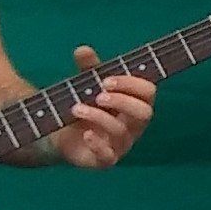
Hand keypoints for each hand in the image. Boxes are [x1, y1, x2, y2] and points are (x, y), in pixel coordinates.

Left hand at [48, 46, 157, 169]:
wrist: (62, 136)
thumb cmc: (84, 106)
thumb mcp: (86, 84)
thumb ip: (88, 68)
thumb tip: (83, 49)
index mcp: (135, 104)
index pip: (148, 93)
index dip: (131, 84)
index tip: (106, 80)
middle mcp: (133, 126)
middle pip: (144, 113)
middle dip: (122, 101)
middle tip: (99, 95)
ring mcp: (121, 145)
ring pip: (121, 132)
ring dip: (99, 117)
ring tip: (76, 108)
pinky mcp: (104, 160)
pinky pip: (108, 157)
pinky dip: (97, 144)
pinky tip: (85, 133)